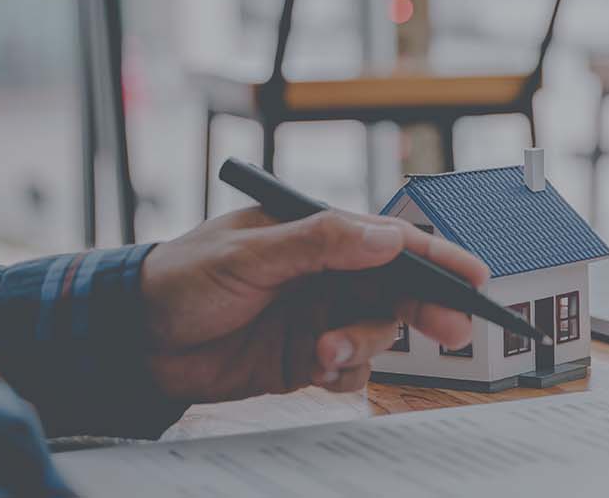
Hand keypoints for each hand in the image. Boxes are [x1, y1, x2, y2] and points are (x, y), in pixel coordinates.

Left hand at [140, 209, 488, 401]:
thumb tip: (385, 236)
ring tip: (324, 354)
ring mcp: (318, 316)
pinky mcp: (305, 358)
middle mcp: (326, 275)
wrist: (132, 341)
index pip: (390, 242)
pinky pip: (350, 369)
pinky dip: (343, 373)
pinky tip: (316, 370)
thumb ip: (318, 243)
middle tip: (451, 331)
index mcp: (316, 235)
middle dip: (426, 311)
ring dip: (363, 346)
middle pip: (398, 290)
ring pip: (376, 333)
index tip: (476, 277)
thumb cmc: (180, 278)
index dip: (438, 258)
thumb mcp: (248, 254)